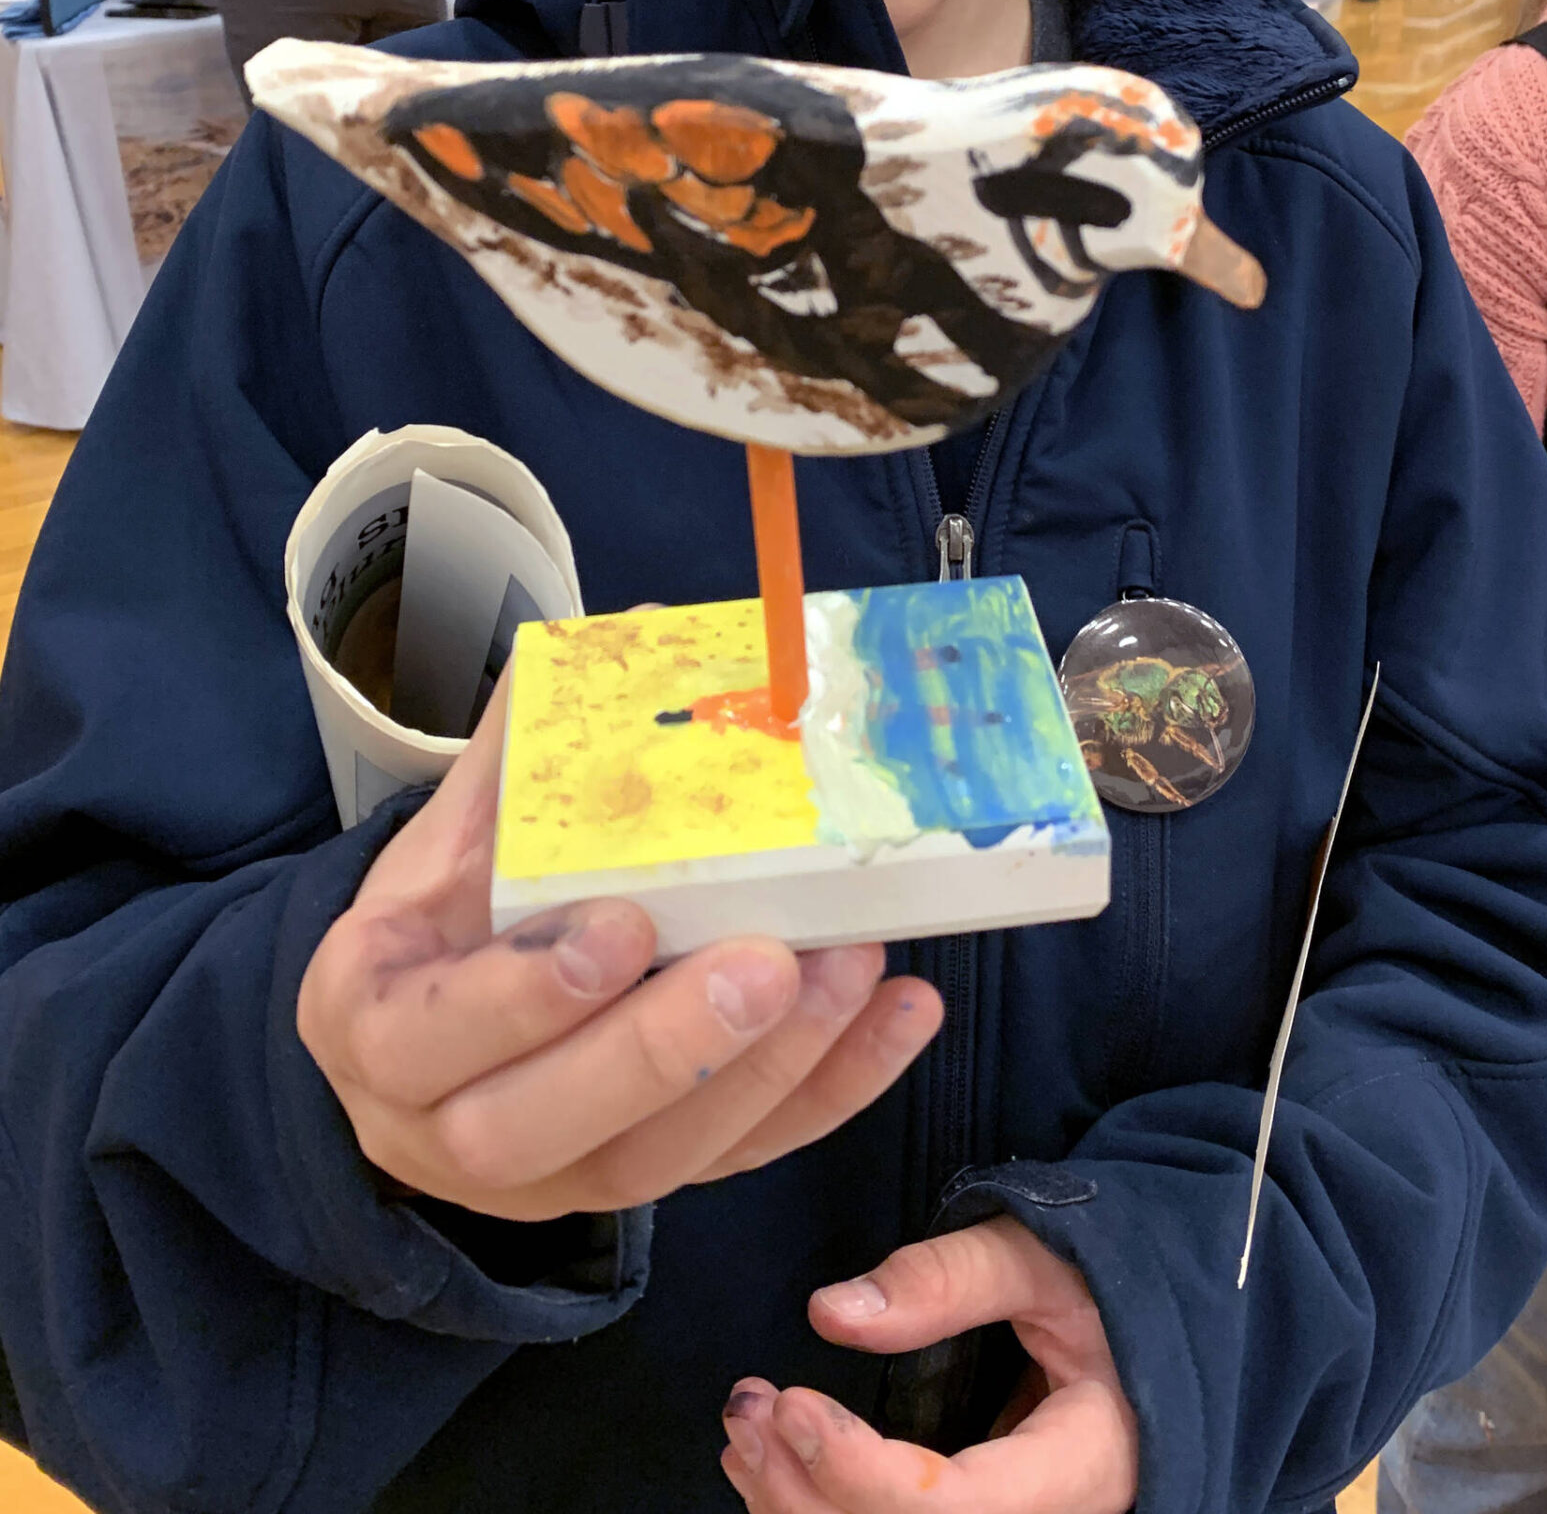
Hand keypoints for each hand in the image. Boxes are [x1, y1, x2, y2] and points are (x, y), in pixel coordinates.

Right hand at [297, 673, 943, 1218]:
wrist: (431, 1016)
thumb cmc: (450, 908)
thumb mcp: (455, 826)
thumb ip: (528, 747)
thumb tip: (641, 630)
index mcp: (376, 1024)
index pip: (432, 1033)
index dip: (526, 993)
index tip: (626, 923)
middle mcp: (442, 1128)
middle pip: (538, 1129)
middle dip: (663, 1051)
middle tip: (769, 963)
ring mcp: (548, 1179)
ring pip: (654, 1162)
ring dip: (769, 1068)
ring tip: (851, 967)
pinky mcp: (642, 1185)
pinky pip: (741, 1159)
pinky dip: (832, 1089)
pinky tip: (899, 1014)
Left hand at [720, 1217, 1136, 1512]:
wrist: (1152, 1331)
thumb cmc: (1103, 1285)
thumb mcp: (1041, 1260)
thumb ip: (946, 1280)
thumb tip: (831, 1312)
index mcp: (1081, 1464)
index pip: (959, 1507)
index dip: (861, 1474)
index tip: (792, 1403)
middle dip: (809, 1495)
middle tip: (748, 1411)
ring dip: (799, 1511)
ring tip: (744, 1437)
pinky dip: (818, 1512)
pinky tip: (772, 1471)